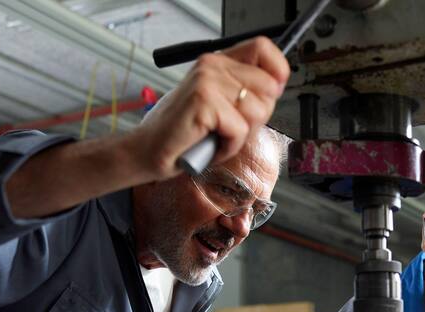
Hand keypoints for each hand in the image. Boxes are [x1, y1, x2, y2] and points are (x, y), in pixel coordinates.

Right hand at [131, 36, 289, 180]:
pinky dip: (229, 146)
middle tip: (231, 127)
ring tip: (217, 136)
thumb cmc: (183, 133)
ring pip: (257, 111)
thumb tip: (277, 87)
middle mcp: (212, 65)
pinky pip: (240, 130)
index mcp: (217, 62)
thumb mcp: (219, 105)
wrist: (148, 150)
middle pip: (268, 86)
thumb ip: (246, 92)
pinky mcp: (204, 102)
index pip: (263, 48)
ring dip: (241, 135)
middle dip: (258, 116)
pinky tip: (211, 145)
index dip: (277, 71)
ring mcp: (207, 81)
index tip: (274, 91)